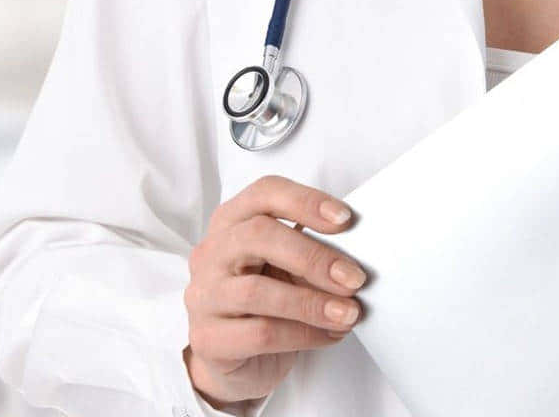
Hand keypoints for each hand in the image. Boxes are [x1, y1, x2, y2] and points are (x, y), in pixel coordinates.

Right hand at [182, 174, 366, 407]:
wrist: (239, 363)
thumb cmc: (266, 306)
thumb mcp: (287, 269)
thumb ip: (310, 254)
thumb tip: (354, 256)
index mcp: (231, 222)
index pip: (264, 193)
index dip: (305, 201)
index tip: (345, 219)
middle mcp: (211, 252)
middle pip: (257, 236)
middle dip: (313, 256)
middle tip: (353, 278)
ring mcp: (204, 295)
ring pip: (256, 291)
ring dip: (311, 302)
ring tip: (348, 314)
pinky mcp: (209, 338)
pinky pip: (260, 334)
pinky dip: (303, 334)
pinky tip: (328, 336)